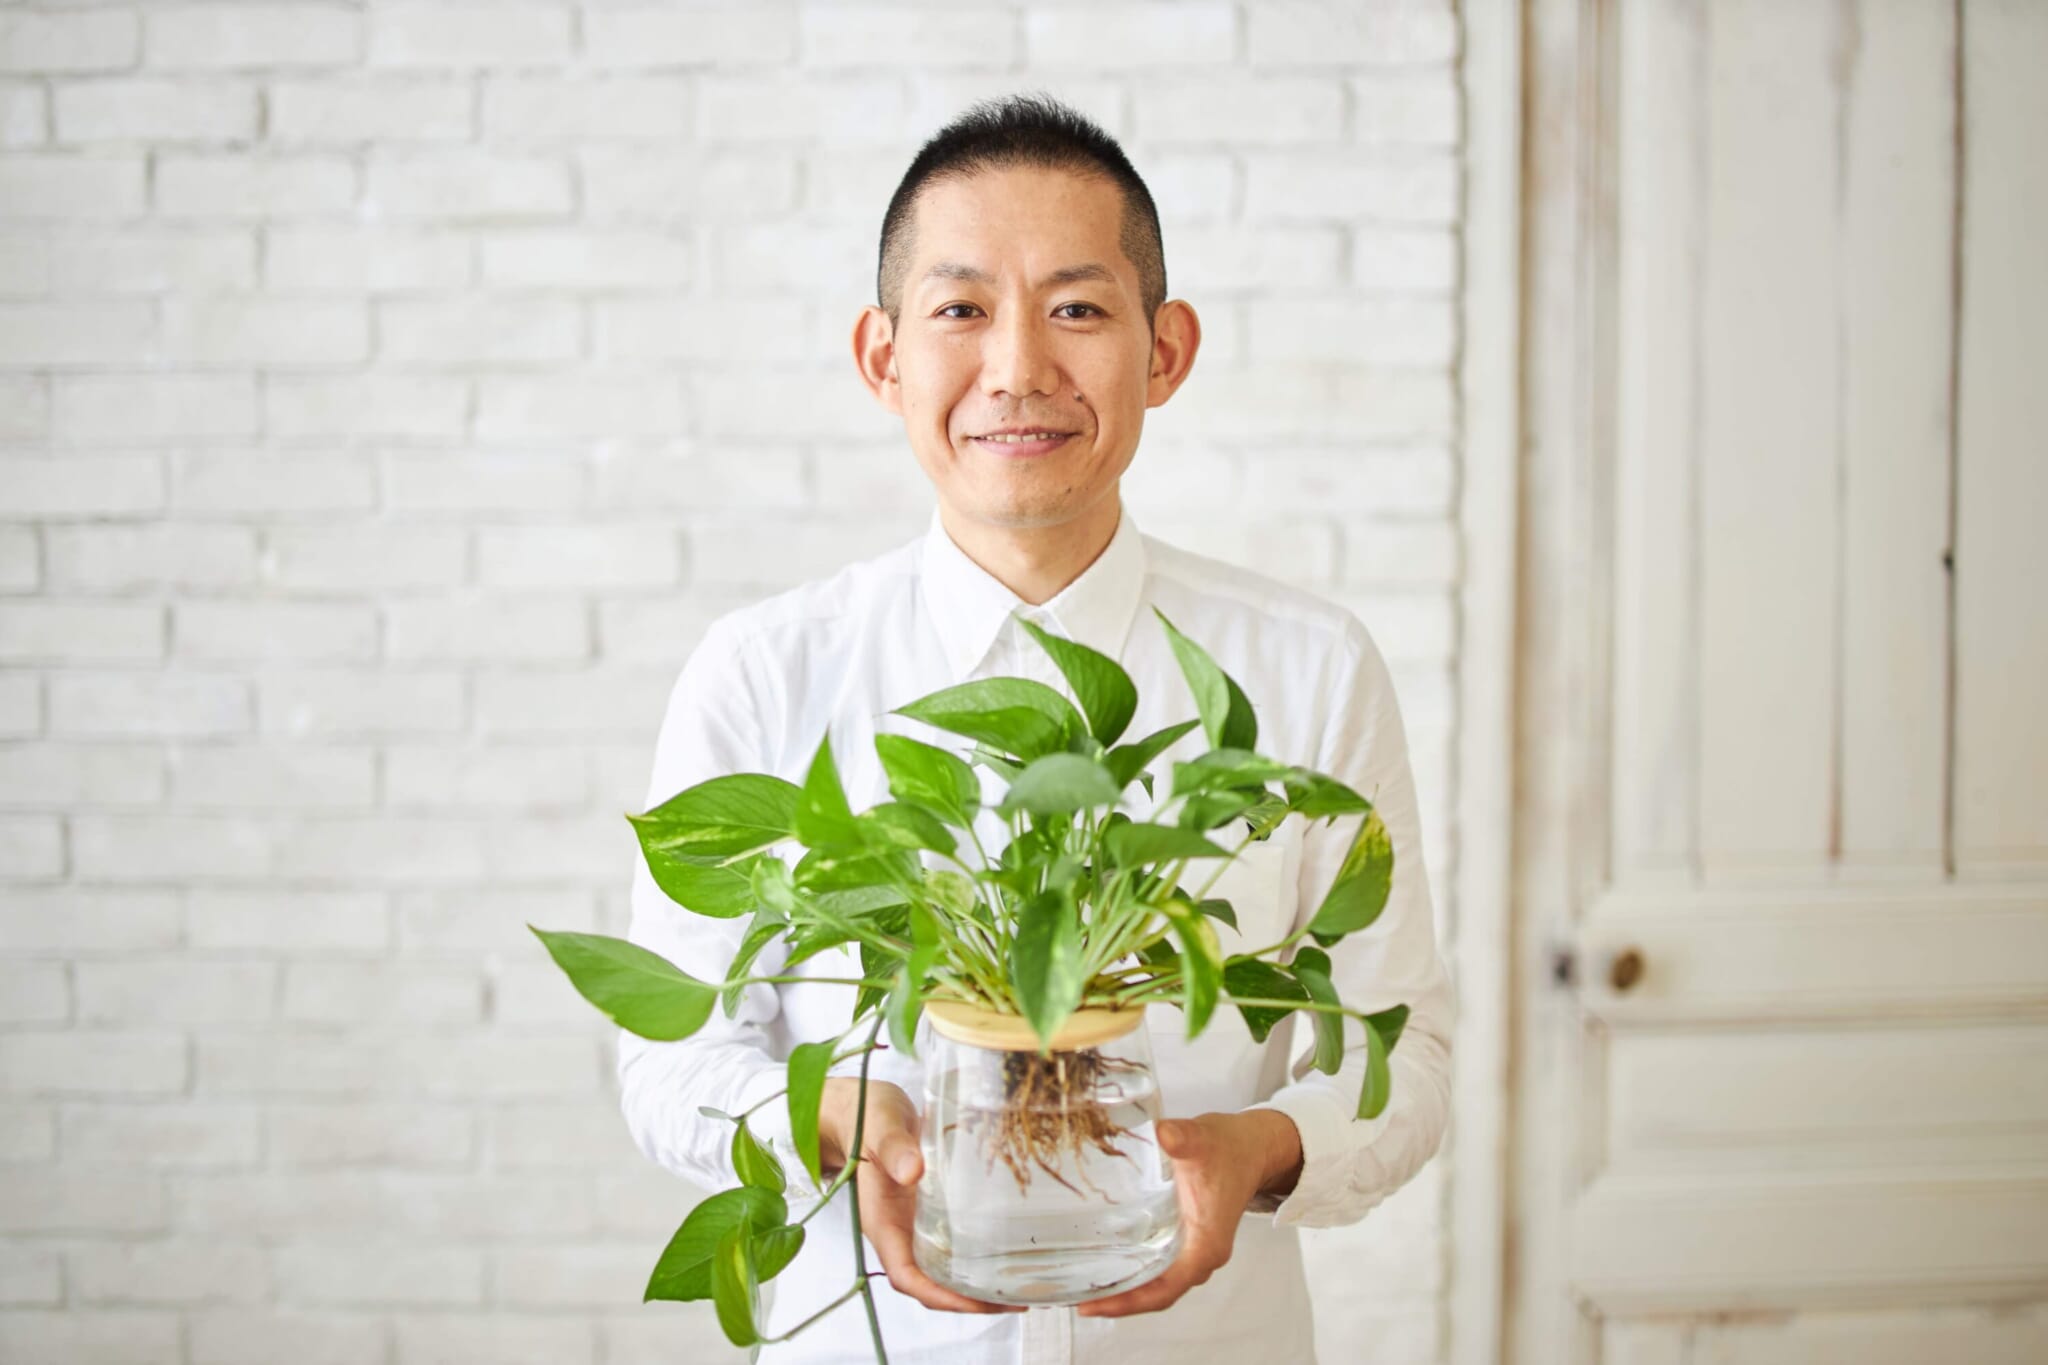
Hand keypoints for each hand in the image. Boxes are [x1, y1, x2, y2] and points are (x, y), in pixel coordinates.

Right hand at [818, 1077, 1026, 1315]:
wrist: (868, 1109)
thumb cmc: (868, 1118)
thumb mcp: (880, 1126)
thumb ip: (893, 1147)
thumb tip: (913, 1171)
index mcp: (882, 1222)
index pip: (906, 1276)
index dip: (939, 1295)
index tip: (976, 1302)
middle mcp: (901, 1231)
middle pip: (931, 1282)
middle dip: (970, 1299)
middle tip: (1017, 1299)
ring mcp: (917, 1223)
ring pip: (946, 1267)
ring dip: (979, 1282)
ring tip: (1023, 1285)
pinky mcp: (934, 1209)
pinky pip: (957, 1240)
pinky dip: (981, 1252)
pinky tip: (1012, 1249)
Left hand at [1076, 1108, 1302, 1317]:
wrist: (1252, 1146)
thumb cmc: (1230, 1148)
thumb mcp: (1203, 1139)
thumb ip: (1182, 1137)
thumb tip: (1163, 1133)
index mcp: (1206, 1244)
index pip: (1165, 1289)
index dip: (1128, 1302)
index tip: (1093, 1305)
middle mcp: (1202, 1255)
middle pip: (1157, 1293)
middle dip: (1119, 1300)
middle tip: (1078, 1300)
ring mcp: (1195, 1249)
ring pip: (1158, 1282)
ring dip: (1126, 1287)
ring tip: (1085, 1286)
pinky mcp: (1188, 1237)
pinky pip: (1159, 1265)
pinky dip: (1134, 1269)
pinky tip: (1107, 1259)